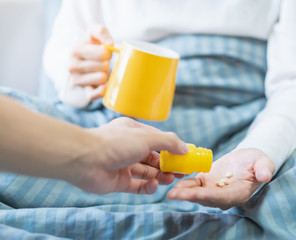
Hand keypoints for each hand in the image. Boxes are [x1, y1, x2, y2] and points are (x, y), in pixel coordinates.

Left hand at [66, 117, 188, 194]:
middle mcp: (128, 147)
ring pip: (146, 172)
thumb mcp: (147, 137)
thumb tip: (185, 148)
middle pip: (153, 157)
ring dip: (160, 176)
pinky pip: (137, 186)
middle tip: (181, 172)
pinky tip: (154, 185)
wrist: (84, 160)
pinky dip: (147, 187)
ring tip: (170, 179)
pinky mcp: (118, 181)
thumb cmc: (115, 142)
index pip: (157, 139)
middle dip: (167, 164)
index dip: (171, 147)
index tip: (184, 156)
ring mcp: (123, 164)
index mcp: (133, 131)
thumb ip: (168, 142)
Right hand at [69, 25, 113, 101]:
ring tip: (99, 70)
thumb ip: (101, 31)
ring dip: (105, 74)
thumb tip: (110, 43)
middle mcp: (72, 66)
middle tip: (101, 62)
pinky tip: (103, 84)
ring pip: (102, 78)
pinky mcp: (85, 92)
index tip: (104, 51)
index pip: (103, 53)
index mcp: (75, 51)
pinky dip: (103, 90)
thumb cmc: (90, 45)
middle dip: (106, 63)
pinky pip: (96, 94)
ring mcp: (77, 81)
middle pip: (104, 66)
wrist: (82, 60)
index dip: (108, 52)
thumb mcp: (93, 32)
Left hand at [168, 149, 274, 209]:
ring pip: (198, 194)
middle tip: (175, 195)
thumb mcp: (264, 162)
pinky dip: (185, 185)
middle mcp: (225, 196)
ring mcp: (214, 190)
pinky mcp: (207, 183)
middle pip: (206, 198)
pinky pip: (194, 186)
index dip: (209, 196)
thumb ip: (264, 169)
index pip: (222, 197)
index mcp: (239, 193)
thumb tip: (265, 176)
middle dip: (190, 197)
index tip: (196, 194)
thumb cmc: (258, 161)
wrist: (249, 159)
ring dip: (184, 193)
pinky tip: (174, 184)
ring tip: (171, 192)